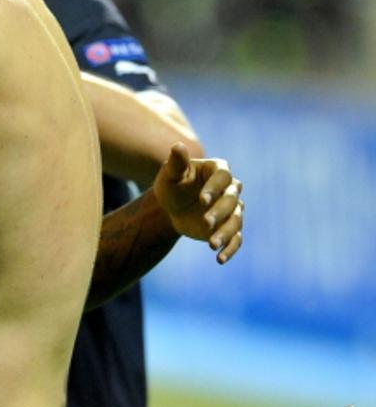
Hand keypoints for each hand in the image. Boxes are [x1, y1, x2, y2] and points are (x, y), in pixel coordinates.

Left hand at [153, 143, 243, 263]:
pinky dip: (230, 249)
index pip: (223, 177)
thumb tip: (178, 146)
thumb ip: (175, 163)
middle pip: (232, 200)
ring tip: (211, 245)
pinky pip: (236, 238)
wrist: (171, 207)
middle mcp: (230, 189)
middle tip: (205, 222)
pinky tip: (219, 259)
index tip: (202, 200)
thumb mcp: (169, 175)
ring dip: (226, 233)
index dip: (215, 187)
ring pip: (236, 221)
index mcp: (218, 171)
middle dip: (220, 212)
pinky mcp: (229, 227)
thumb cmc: (171, 185)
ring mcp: (232, 209)